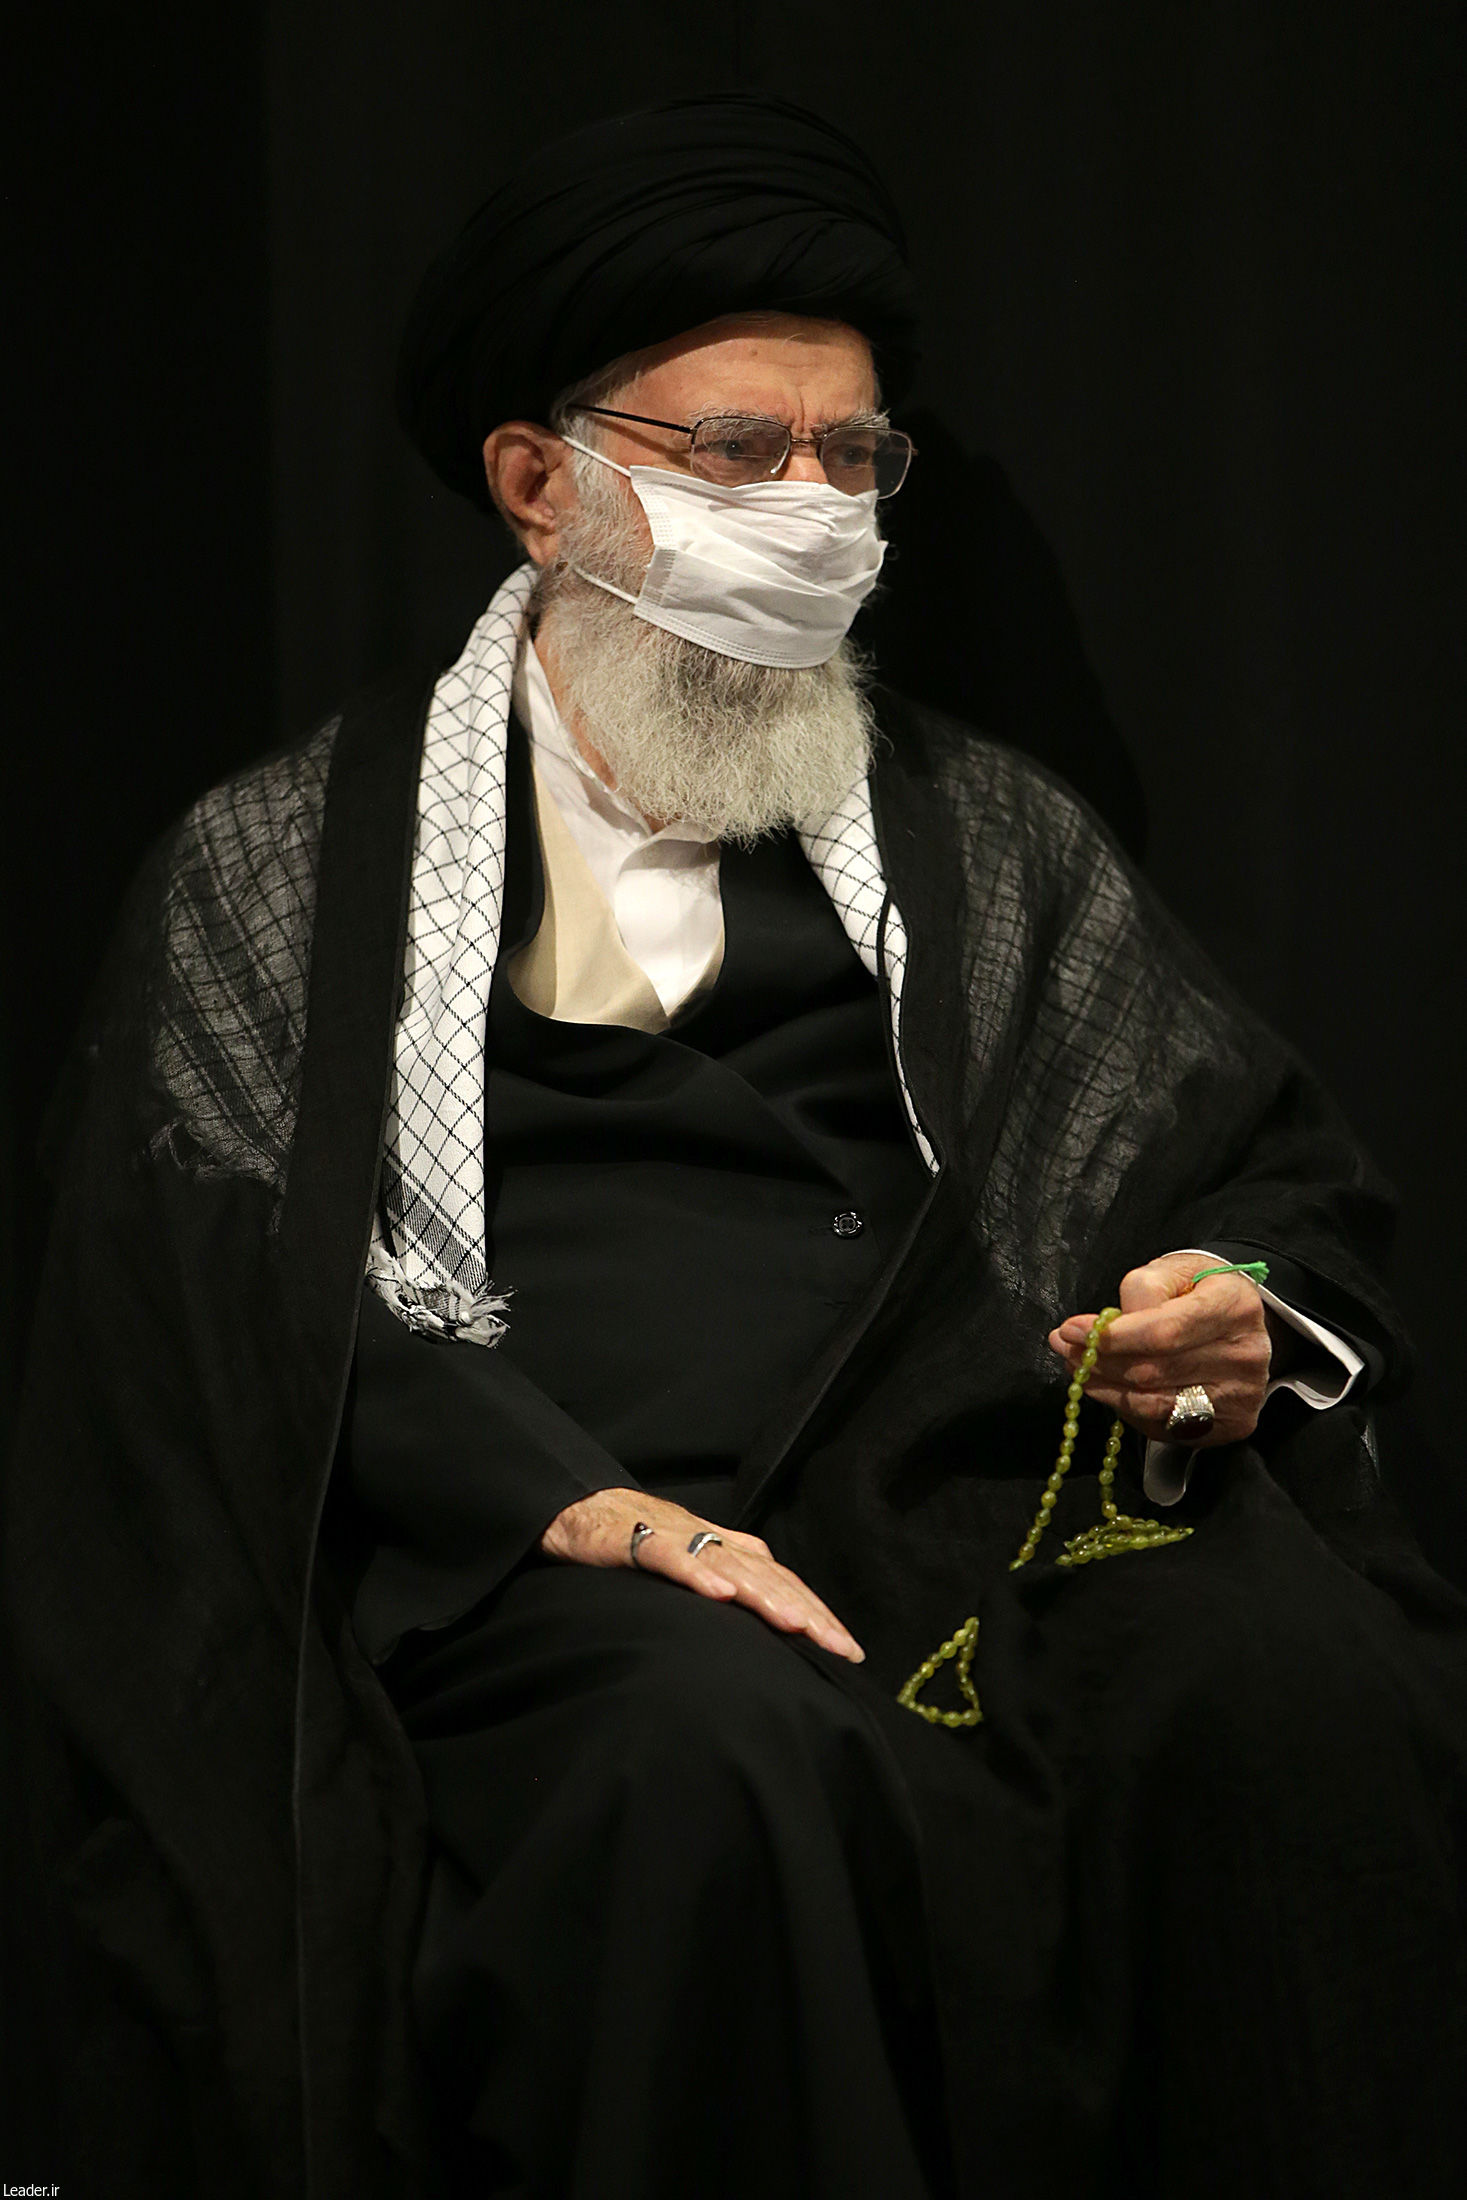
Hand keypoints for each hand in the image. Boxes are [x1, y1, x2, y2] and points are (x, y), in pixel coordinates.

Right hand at [540, 1488, 864, 1661]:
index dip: (817, 1613)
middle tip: (840, 1648)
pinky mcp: (634, 1539)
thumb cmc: (637, 1540)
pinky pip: (669, 1557)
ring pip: (728, 1564)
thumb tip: (772, 1611)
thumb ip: (728, 1579)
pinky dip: (696, 1573)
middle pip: (768, 1575)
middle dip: (808, 1612)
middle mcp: (709, 1540)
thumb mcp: (690, 1564)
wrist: (576, 1507)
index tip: (849, 1651)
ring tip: (797, 1624)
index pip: (783, 1581)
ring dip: (765, 1594)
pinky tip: (720, 1593)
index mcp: (726, 1548)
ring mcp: (674, 1537)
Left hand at [1047, 1253, 1270, 1447]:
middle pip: (1154, 1371)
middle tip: (1065, 1348)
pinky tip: (1108, 1387)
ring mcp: (1241, 1395)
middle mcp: (1244, 1355)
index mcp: (1234, 1307)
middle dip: (1099, 1361)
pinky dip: (1126, 1407)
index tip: (1071, 1330)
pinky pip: (1162, 1425)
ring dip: (1104, 1387)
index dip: (1113, 1337)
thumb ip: (1142, 1289)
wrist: (1240, 1318)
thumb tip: (1105, 1329)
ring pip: (1153, 1403)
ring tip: (1080, 1367)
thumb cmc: (1199, 1289)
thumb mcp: (1173, 1270)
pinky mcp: (1231, 1424)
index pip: (1164, 1332)